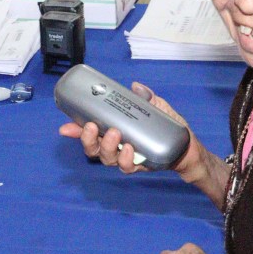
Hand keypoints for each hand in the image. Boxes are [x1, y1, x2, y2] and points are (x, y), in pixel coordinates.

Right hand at [59, 82, 204, 176]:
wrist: (187, 147)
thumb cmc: (169, 126)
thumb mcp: (158, 108)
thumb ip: (146, 98)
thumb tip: (136, 87)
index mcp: (115, 131)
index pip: (91, 132)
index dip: (75, 131)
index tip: (64, 128)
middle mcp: (117, 146)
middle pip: (93, 149)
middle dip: (87, 140)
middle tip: (92, 127)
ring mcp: (127, 157)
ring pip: (107, 159)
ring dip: (107, 148)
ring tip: (114, 135)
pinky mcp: (141, 165)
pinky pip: (128, 167)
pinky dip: (127, 159)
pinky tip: (131, 150)